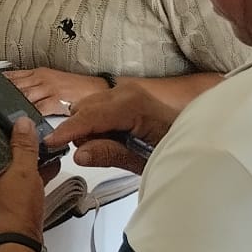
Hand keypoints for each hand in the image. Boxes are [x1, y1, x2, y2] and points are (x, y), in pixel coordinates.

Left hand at [0, 117, 50, 241]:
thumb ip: (23, 146)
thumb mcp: (21, 170)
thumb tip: (22, 123)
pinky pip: (24, 181)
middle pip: (5, 153)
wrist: (17, 243)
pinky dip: (36, 173)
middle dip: (23, 144)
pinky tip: (49, 168)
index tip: (25, 122)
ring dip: (32, 159)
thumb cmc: (12, 210)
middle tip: (39, 135)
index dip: (10, 129)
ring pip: (16, 167)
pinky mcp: (12, 201)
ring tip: (49, 150)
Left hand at [2, 66, 112, 116]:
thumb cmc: (78, 89)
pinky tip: (18, 121)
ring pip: (22, 96)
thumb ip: (34, 89)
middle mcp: (40, 80)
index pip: (11, 77)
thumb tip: (17, 100)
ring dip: (10, 106)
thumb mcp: (52, 83)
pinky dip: (28, 115)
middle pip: (13, 87)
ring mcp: (48, 89)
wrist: (102, 89)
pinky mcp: (57, 101)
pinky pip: (38, 109)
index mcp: (38, 74)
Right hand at [47, 85, 177, 174]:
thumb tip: (79, 153)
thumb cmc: (180, 150)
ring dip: (88, 127)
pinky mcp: (127, 96)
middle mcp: (127, 92)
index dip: (67, 131)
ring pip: (89, 106)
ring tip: (111, 147)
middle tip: (94, 154)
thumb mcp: (144, 160)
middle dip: (79, 131)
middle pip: (84, 109)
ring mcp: (127, 91)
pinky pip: (100, 106)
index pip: (90, 117)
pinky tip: (114, 139)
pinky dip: (97, 123)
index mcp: (133, 105)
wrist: (203, 141)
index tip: (49, 143)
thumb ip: (110, 155)